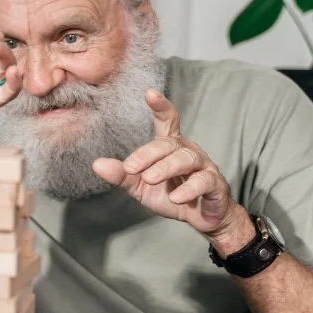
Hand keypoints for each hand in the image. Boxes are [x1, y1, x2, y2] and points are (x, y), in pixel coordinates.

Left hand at [92, 90, 253, 252]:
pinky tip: (176, 197)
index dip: (161, 106)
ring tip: (149, 178)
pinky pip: (204, 181)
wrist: (200, 219)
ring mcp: (204, 166)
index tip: (150, 93)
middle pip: (170, 143)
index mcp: (170, 147)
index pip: (168, 121)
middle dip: (148, 154)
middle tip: (130, 167)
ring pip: (187, 159)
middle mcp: (188, 151)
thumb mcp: (141, 187)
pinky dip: (189, 188)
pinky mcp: (216, 185)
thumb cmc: (171, 195)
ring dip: (167, 167)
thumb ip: (122, 175)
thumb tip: (96, 164)